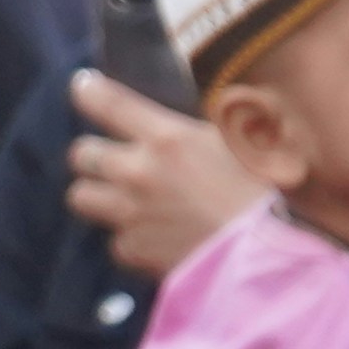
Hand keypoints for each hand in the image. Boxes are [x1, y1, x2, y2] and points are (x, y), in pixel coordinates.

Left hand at [68, 71, 256, 282]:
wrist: (268, 260)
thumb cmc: (268, 195)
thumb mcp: (245, 142)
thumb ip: (213, 121)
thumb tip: (208, 105)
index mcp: (167, 138)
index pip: (106, 103)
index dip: (88, 91)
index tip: (85, 88)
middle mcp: (138, 173)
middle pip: (81, 154)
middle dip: (94, 153)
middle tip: (114, 156)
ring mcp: (131, 215)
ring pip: (80, 197)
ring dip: (97, 193)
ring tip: (120, 197)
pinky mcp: (135, 252)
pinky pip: (113, 240)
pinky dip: (127, 237)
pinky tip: (152, 236)